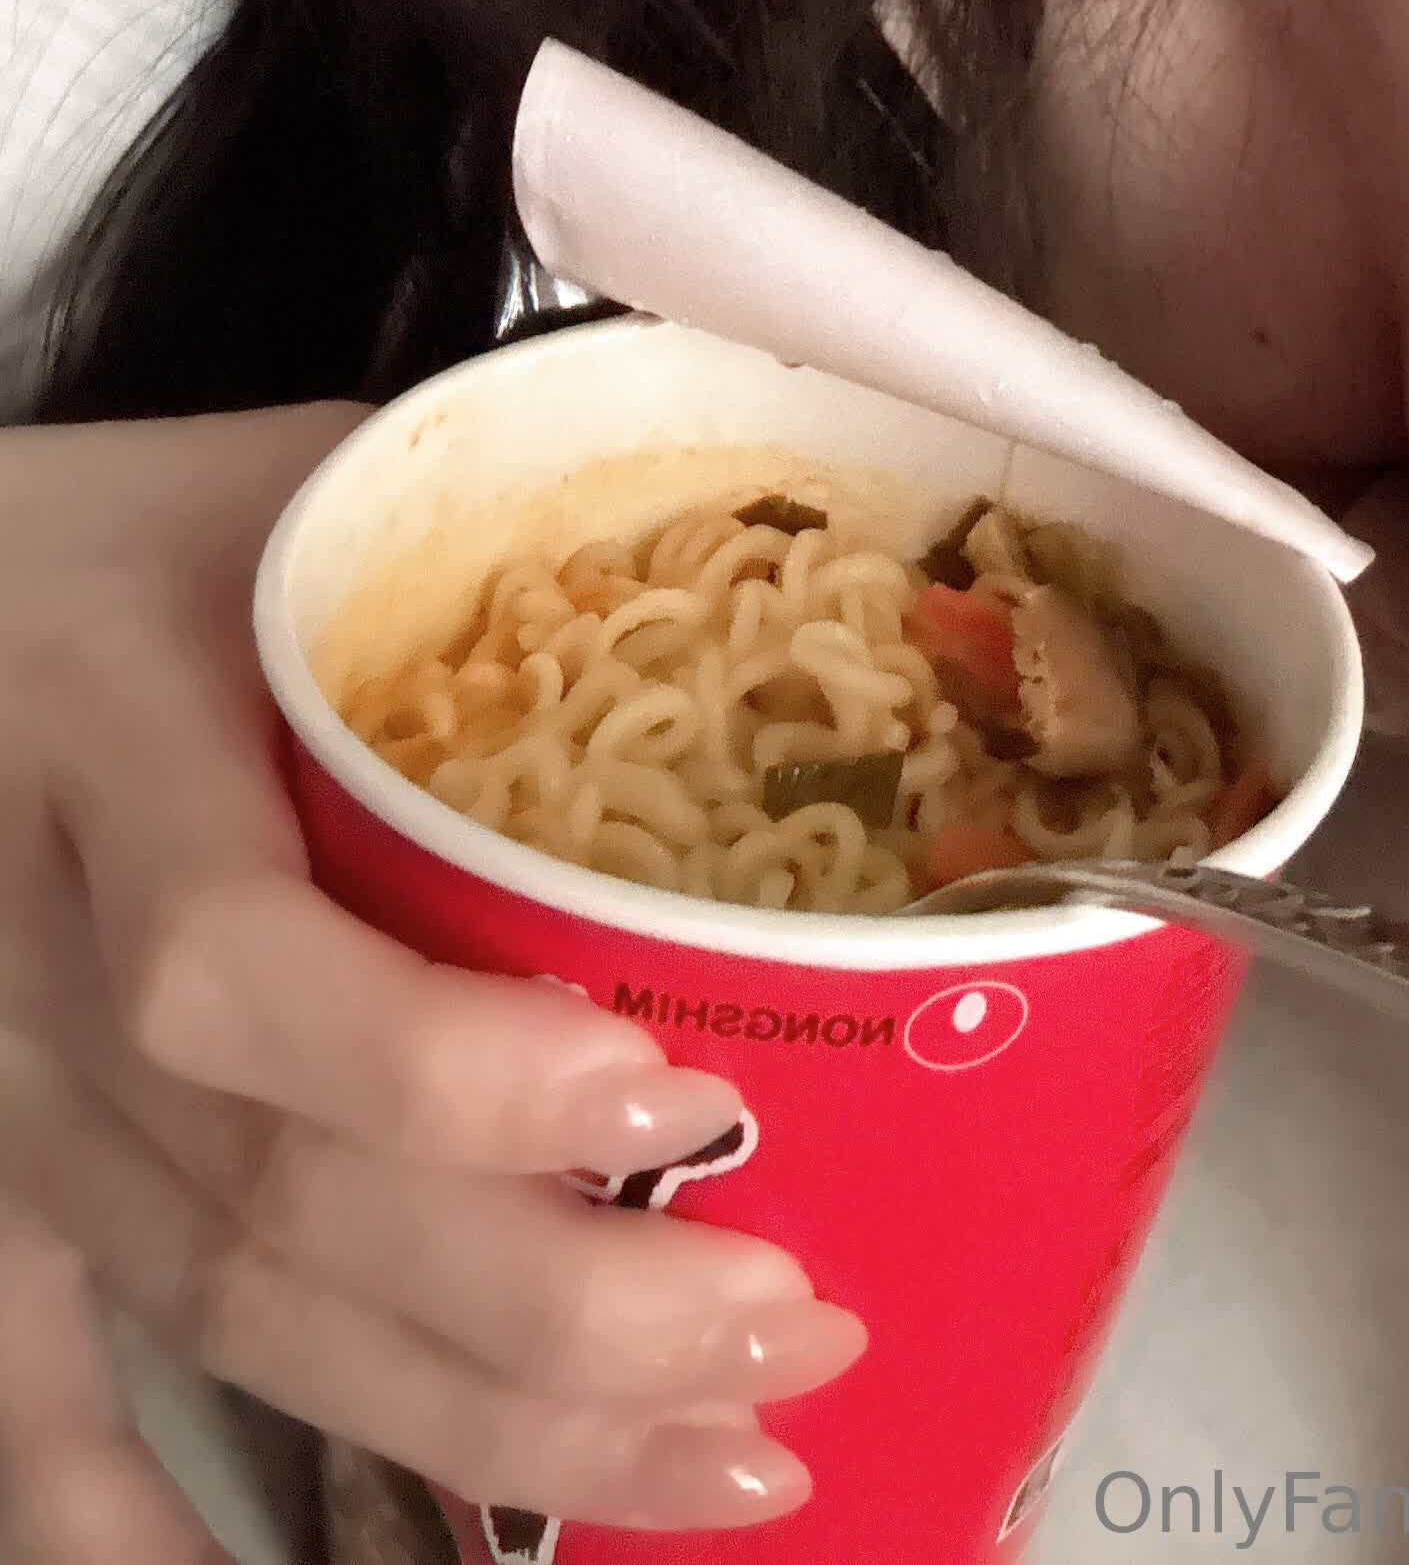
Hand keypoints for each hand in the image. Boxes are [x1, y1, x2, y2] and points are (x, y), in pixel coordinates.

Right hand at [0, 406, 866, 1559]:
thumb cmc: (115, 540)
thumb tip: (807, 482)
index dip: (443, 1069)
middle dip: (550, 1300)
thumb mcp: (281, 474)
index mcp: (110, 740)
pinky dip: (144, 1540)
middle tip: (791, 1327)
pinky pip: (32, 1410)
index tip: (673, 1100)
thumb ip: (497, 509)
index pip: (236, 967)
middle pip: (271, 1192)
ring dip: (481, 1423)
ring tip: (725, 1461)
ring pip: (224, 1311)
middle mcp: (34, 955)